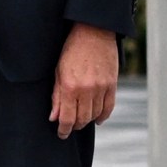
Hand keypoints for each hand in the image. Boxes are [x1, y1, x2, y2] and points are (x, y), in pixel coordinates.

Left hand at [53, 24, 119, 139]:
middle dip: (74, 126)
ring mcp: (101, 88)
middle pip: (82, 119)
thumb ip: (56, 96)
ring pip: (95, 115)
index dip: (63, 130)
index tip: (61, 134)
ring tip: (81, 119)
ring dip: (87, 120)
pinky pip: (109, 107)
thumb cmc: (72, 50)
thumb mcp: (58, 72)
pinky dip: (103, 115)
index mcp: (70, 87)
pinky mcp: (112, 84)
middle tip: (70, 126)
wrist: (94, 32)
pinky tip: (97, 118)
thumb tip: (54, 117)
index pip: (67, 118)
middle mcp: (87, 90)